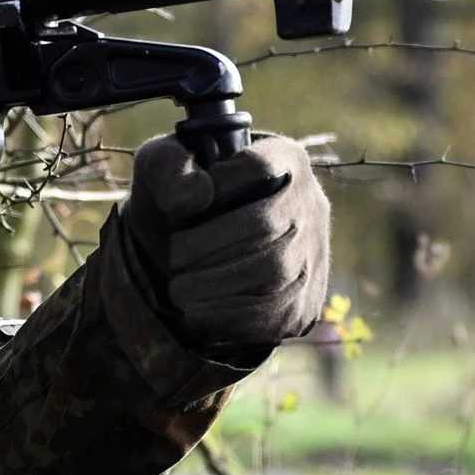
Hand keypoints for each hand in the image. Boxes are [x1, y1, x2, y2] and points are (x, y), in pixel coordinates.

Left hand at [121, 132, 331, 349]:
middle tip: (175, 259)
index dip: (216, 191)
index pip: (259, 167)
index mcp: (283, 159)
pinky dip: (231, 316)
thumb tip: (196, 197)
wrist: (194, 259)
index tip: (180, 213)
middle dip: (208, 248)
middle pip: (266, 226)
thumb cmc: (179, 203)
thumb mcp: (161, 169)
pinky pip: (279, 312)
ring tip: (180, 289)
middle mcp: (310, 204)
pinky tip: (199, 313)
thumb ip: (167, 166)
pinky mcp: (307, 299)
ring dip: (216, 285)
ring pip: (275, 272)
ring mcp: (313, 254)